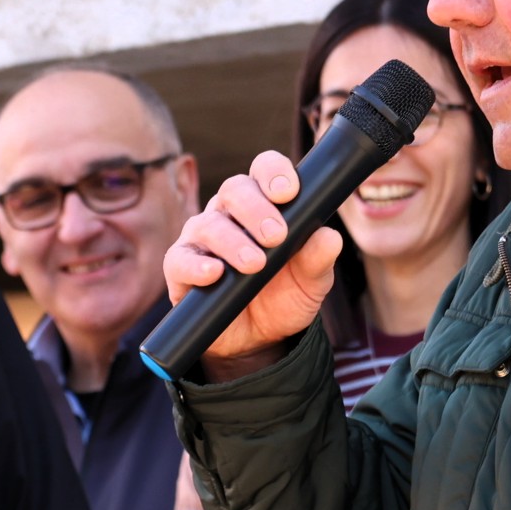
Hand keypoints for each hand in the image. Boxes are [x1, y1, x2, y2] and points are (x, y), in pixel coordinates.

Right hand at [160, 151, 344, 381]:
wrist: (258, 340)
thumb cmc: (284, 296)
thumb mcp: (311, 282)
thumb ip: (319, 259)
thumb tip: (330, 237)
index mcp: (263, 203)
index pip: (263, 170)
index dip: (274, 173)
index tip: (288, 192)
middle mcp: (229, 213)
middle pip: (234, 189)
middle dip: (256, 209)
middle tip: (276, 236)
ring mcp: (202, 239)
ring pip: (209, 224)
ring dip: (233, 242)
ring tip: (255, 264)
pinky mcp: (181, 269)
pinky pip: (181, 260)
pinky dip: (197, 266)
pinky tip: (215, 274)